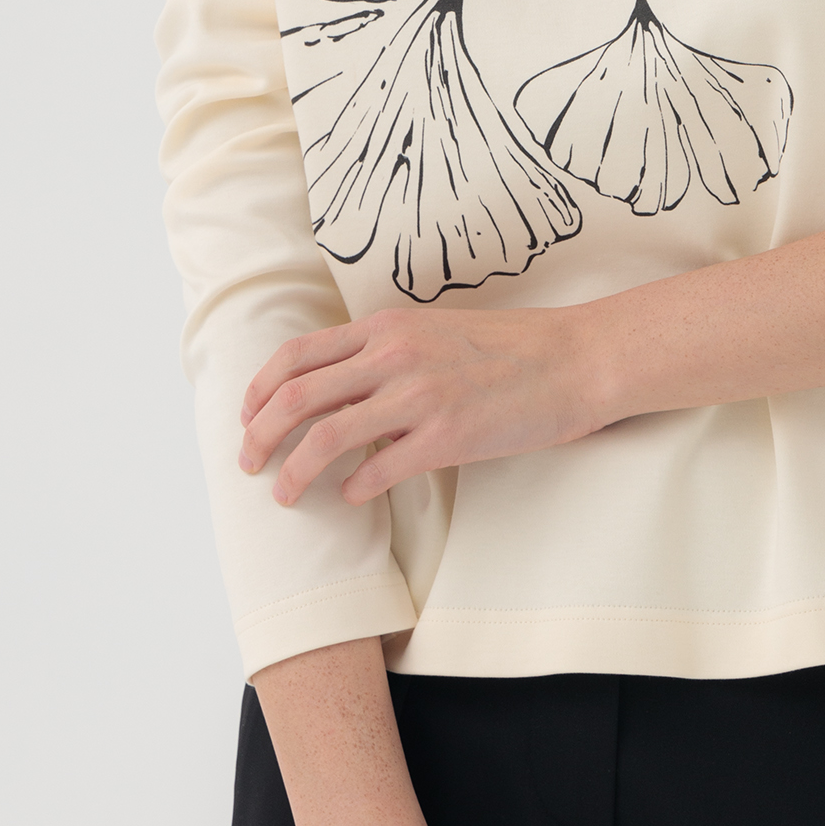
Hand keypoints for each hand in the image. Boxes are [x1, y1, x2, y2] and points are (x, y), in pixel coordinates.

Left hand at [240, 301, 607, 505]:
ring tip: (285, 494)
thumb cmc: (513, 348)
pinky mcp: (447, 436)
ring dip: (294, 471)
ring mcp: (419, 395)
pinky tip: (352, 498)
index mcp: (387, 327)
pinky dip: (353, 490)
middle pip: (296, 396)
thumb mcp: (436, 331)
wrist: (576, 358)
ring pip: (326, 437)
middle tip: (248, 463)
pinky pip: (378, 470)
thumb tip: (344, 391)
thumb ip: (387, 353)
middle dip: (260, 434)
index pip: (297, 355)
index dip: (259, 390)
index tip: (249, 417)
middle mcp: (394, 355)